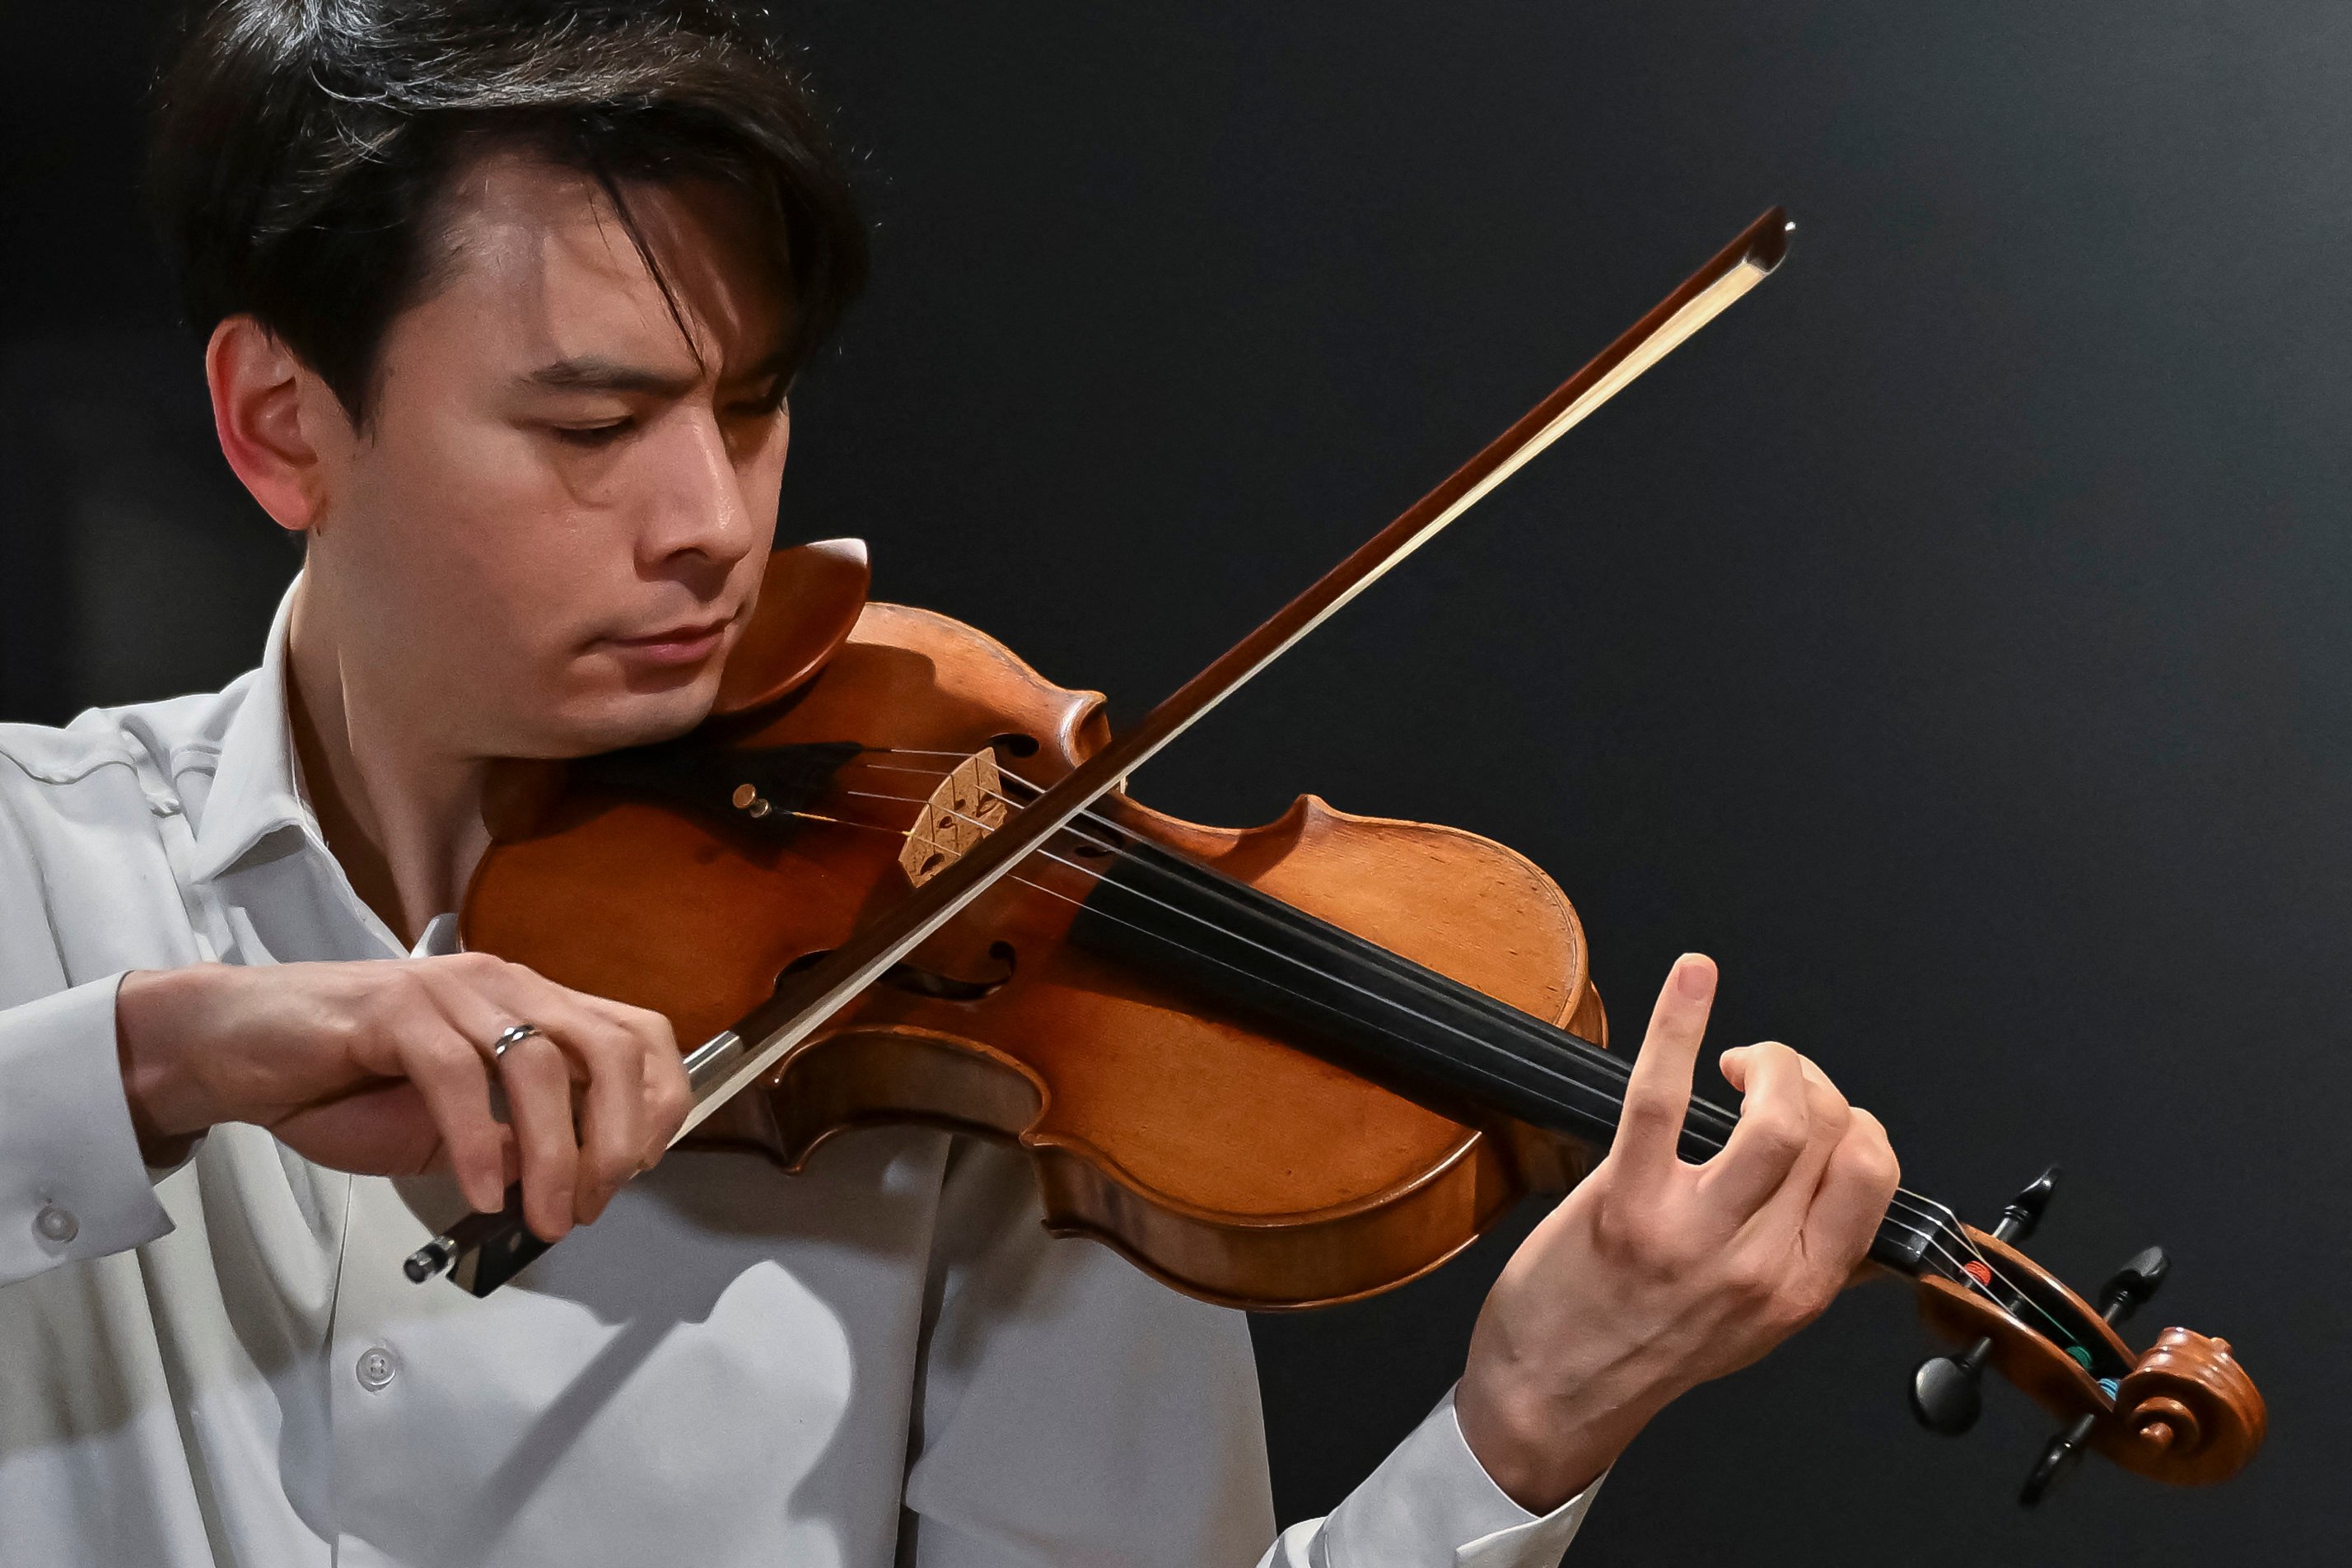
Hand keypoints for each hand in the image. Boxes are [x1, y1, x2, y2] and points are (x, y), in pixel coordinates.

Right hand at [115, 955, 693, 1240]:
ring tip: (547, 1217)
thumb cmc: (344, 1085)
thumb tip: (570, 1183)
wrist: (235, 1050)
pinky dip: (479, 1143)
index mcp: (532, 1006)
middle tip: (595, 1204)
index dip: (659, 1100)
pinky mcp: (393, 1010)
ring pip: (540, 1064)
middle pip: (608, 1047)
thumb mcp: (454, 1126)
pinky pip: (455, 1076)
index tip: (641, 1170)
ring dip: (555, 1154)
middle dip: (620, 1135)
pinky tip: (480, 1196)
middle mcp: (505, 987)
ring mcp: (451, 992)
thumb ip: (513, 1142)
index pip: (638, 1033)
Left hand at [1454, 953, 1899, 1510]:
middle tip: (1762, 1077)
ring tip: (1737, 1060)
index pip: (1871, 1172)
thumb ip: (1807, 1263)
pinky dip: (1680, 1022)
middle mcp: (1758, 1264)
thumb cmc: (1642, 1351)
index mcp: (1799, 1288)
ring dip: (1770, 1060)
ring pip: (1777, 1117)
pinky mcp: (1623, 1203)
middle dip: (1806, 1078)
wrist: (1552, 1399)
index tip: (1817, 1110)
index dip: (1852, 1119)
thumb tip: (1853, 1200)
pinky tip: (1691, 980)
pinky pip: (1663, 1094)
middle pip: (1828, 1132)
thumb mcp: (1754, 1328)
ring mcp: (1692, 1233)